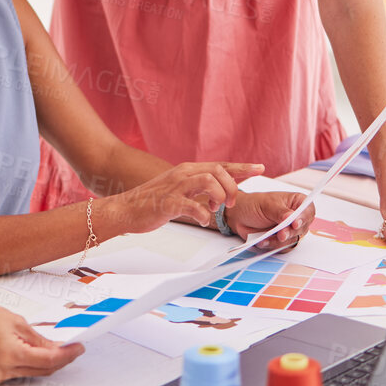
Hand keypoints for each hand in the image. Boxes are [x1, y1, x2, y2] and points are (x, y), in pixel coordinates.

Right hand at [0, 290, 82, 383]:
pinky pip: (20, 372)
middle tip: (72, 348)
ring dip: (47, 362)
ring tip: (58, 348)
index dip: (67, 355)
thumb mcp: (16, 322)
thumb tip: (55, 346)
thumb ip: (38, 338)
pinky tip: (38, 353)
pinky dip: (31, 363)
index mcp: (12, 355)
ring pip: (32, 372)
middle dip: (61, 360)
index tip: (78, 348)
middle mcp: (6, 370)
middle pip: (43, 370)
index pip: (49, 360)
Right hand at [109, 162, 263, 232]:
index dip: (241, 167)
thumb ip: (198, 188)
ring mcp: (175, 187)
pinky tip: (202, 221)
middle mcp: (183, 174)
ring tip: (215, 209)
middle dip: (231, 186)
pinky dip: (202, 214)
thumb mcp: (179, 190)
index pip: (220, 165)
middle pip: (218, 170)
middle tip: (231, 203)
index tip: (259, 168)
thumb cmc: (152, 202)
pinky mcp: (168, 202)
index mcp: (188, 170)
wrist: (125, 210)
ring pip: (208, 181)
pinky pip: (192, 205)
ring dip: (219, 196)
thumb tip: (219, 193)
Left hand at [226, 191, 314, 252]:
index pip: (308, 210)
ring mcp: (289, 230)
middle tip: (281, 234)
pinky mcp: (281, 241)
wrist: (240, 216)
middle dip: (290, 232)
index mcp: (297, 202)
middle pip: (302, 228)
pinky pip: (282, 247)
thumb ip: (280, 212)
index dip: (303, 218)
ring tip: (266, 237)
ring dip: (279, 241)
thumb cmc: (254, 204)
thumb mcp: (267, 205)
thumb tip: (291, 217)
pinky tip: (263, 241)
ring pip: (292, 240)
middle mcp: (296, 217)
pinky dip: (272, 245)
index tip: (295, 224)